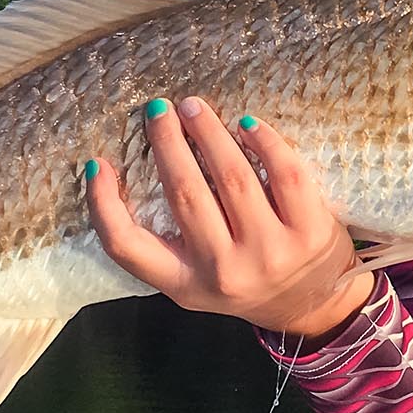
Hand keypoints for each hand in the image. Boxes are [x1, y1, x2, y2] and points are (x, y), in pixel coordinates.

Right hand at [84, 96, 373, 339]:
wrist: (316, 305)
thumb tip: (123, 173)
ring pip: (232, 177)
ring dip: (208, 132)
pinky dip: (262, 140)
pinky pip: (284, 173)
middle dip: (167, 143)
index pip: (128, 248)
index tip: (97, 164)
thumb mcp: (197, 278)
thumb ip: (169, 240)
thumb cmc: (246, 278)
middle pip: (184, 194)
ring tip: (193, 108)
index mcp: (186, 285)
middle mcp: (225, 272)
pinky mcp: (310, 232)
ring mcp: (271, 252)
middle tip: (159, 109)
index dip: (103, 204)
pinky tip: (246, 124)